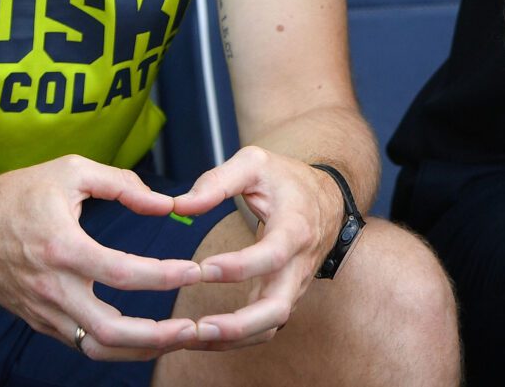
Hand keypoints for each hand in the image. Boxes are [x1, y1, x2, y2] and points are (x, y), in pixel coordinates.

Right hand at [0, 155, 203, 360]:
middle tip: (194, 329)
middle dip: (157, 335)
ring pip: (95, 348)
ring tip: (177, 338)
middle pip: (109, 331)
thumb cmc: (17, 194)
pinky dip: (116, 346)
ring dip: (139, 349)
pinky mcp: (38, 321)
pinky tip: (146, 336)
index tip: (197, 271)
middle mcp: (52, 288)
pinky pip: (80, 343)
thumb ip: (122, 184)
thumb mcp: (70, 171)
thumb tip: (165, 203)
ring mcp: (43, 310)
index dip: (165, 276)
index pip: (122, 273)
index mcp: (62, 249)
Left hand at [172, 146, 346, 348]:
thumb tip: (178, 205)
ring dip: (232, 339)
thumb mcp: (255, 163)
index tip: (200, 269)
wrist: (326, 199)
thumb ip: (218, 182)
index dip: (238, 267)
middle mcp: (299, 263)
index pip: (273, 255)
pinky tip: (199, 337)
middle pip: (279, 307)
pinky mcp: (283, 297)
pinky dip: (233, 339)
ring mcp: (293, 285)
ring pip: (271, 326)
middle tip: (198, 327)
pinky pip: (263, 329)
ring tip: (190, 337)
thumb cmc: (287, 180)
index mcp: (295, 227)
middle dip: (239, 324)